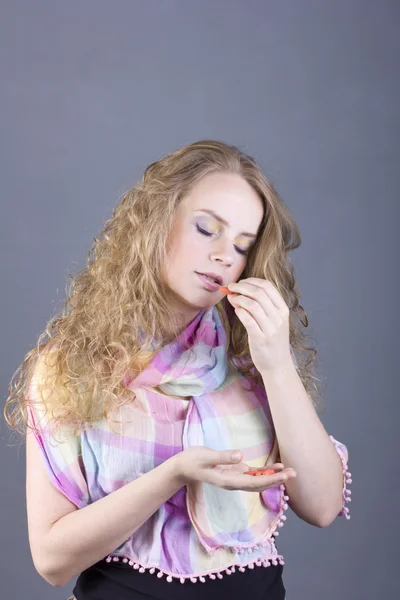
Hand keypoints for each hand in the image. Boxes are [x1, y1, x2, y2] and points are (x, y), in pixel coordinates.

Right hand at [175, 446, 296, 491]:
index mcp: (228, 481)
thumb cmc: (192, 461)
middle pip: (259, 484)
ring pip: (259, 481)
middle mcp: (235, 482)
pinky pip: (253, 474)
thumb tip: (241, 457)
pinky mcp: (236, 472)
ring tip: (291, 472)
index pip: (253, 483)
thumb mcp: (205, 457)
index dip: (269, 480)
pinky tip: (277, 467)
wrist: (184, 467)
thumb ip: (222, 457)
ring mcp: (236, 477)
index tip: (283, 477)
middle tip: (294, 473)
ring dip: (274, 477)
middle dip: (277, 480)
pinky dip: (265, 472)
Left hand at [224, 277, 292, 372]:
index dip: (251, 281)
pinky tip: (236, 310)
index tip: (240, 282)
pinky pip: (247, 319)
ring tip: (231, 298)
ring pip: (252, 305)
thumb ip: (261, 305)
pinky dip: (239, 311)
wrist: (277, 364)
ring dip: (238, 298)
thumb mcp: (273, 320)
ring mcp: (270, 328)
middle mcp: (279, 317)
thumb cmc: (272, 339)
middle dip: (241, 287)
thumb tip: (238, 290)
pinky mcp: (260, 338)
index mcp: (283, 309)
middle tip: (230, 287)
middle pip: (259, 293)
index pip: (268, 286)